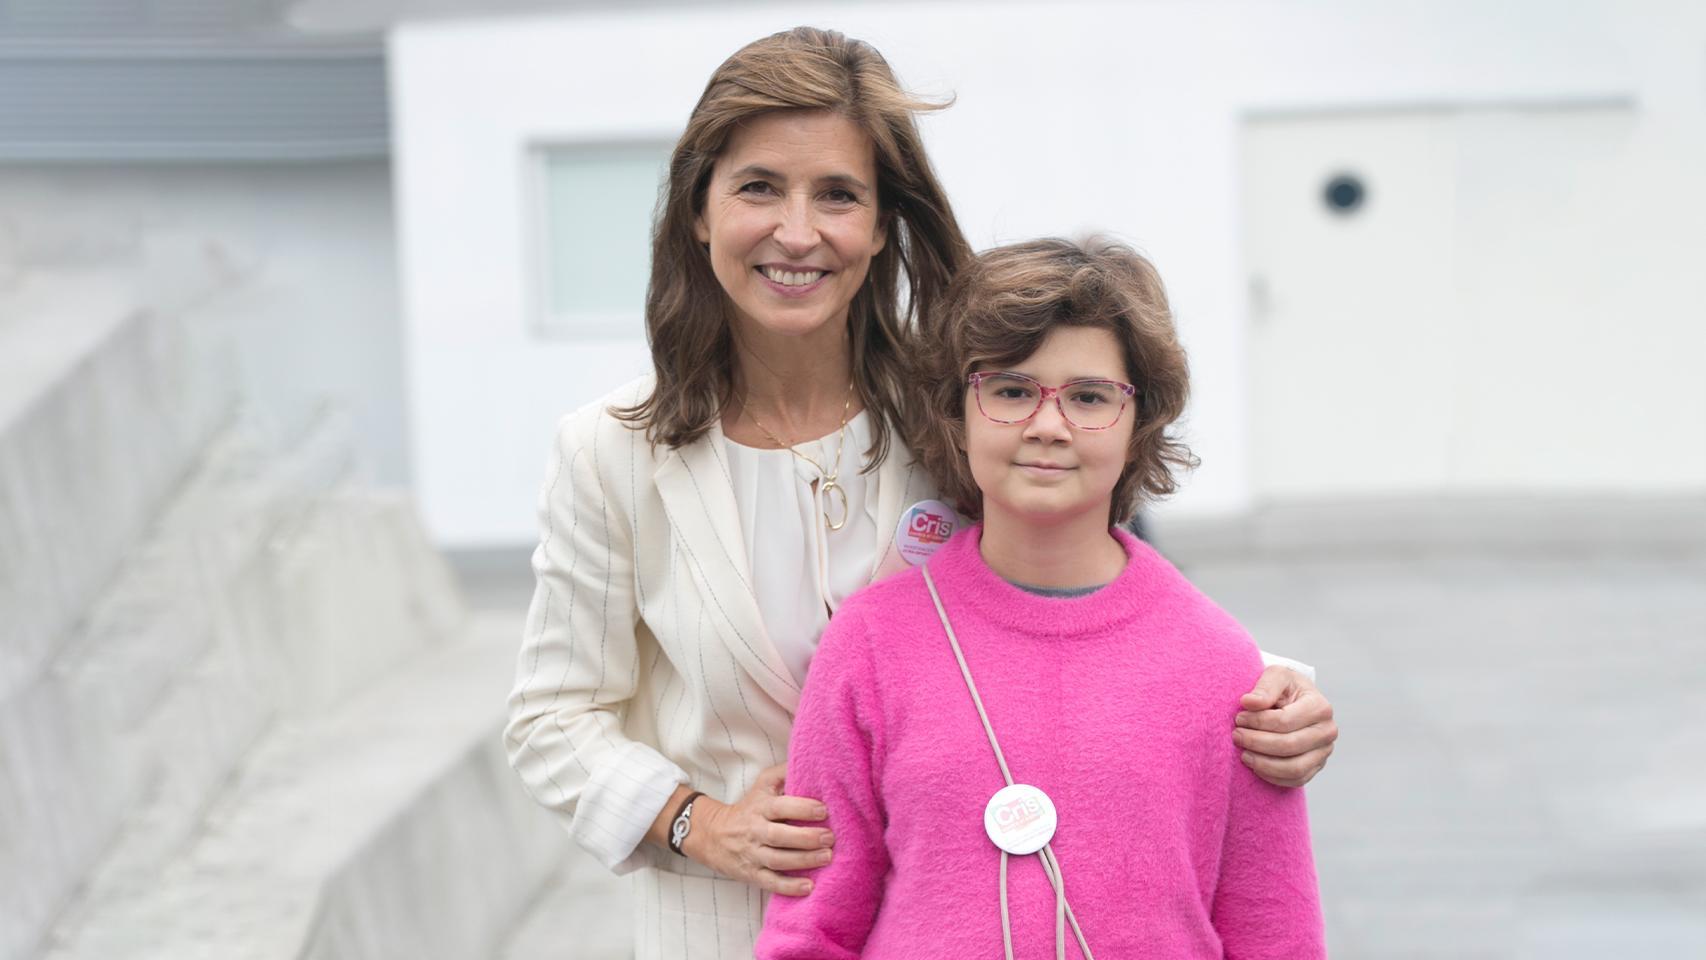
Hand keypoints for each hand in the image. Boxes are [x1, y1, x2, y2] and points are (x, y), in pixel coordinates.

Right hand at [683, 764, 833, 895]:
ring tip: (827, 857)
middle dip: (806, 837)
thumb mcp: (762, 784)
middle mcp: (755, 831)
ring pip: (778, 860)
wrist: (712, 834)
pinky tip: (809, 887)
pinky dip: (789, 887)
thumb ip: (784, 772)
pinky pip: (770, 883)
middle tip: (830, 837)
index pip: (781, 807)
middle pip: (780, 836)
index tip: (824, 810)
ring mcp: (752, 854)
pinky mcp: (751, 874)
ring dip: (804, 861)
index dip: (802, 808)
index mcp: (760, 807)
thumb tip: (811, 760)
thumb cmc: (749, 806)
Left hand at [1234, 666, 1337, 787]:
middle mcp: (1327, 731)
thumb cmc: (1284, 687)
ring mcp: (1324, 751)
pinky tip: (1255, 766)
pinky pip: (1296, 779)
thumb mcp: (1276, 676)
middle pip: (1289, 745)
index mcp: (1320, 706)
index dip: (1257, 722)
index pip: (1285, 721)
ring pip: (1294, 768)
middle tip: (1236, 736)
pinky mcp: (1317, 766)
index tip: (1238, 718)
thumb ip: (1264, 686)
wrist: (1294, 700)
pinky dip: (1273, 777)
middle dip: (1257, 742)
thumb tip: (1249, 702)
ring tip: (1244, 755)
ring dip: (1264, 764)